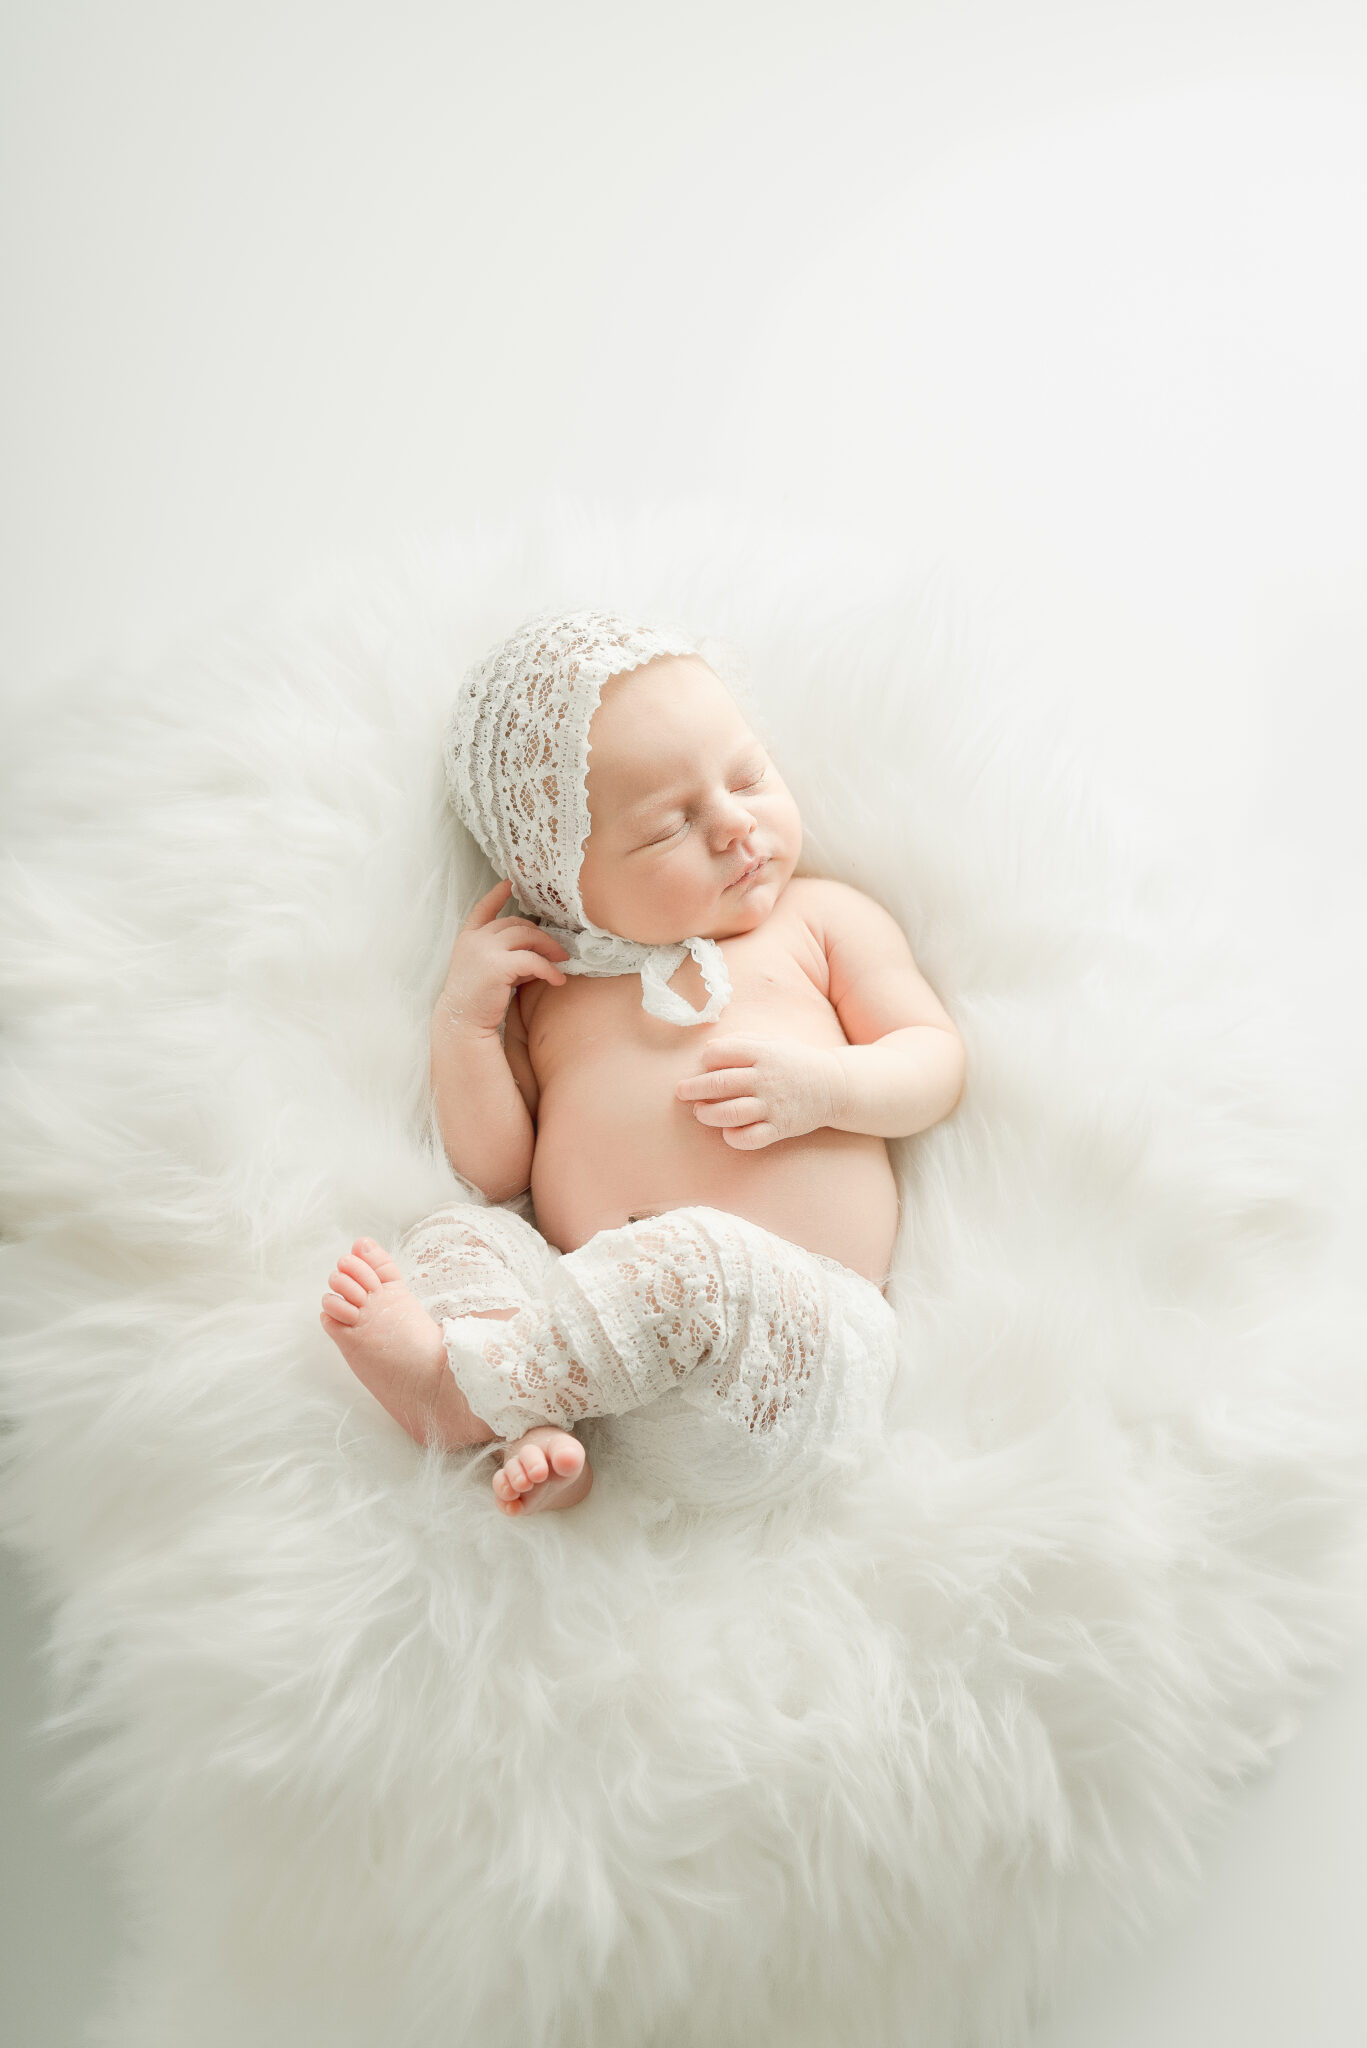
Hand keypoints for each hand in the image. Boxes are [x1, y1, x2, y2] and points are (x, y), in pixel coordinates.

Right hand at [435, 876, 569, 1036]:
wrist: (461, 1023)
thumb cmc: (477, 1000)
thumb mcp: (488, 969)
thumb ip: (507, 954)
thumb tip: (537, 951)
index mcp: (468, 938)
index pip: (482, 909)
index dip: (496, 895)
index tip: (510, 883)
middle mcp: (474, 939)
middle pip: (515, 923)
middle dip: (539, 935)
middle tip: (558, 950)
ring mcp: (484, 950)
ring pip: (526, 936)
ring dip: (548, 947)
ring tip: (561, 961)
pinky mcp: (497, 966)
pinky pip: (532, 960)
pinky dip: (549, 969)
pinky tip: (557, 979)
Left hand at [674, 1034, 844, 1149]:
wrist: (835, 1086)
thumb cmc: (797, 1062)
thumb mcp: (773, 1041)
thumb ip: (742, 1041)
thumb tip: (708, 1047)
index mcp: (762, 1053)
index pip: (720, 1053)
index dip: (706, 1059)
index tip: (704, 1064)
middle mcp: (765, 1078)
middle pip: (718, 1084)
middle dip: (692, 1088)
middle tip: (681, 1091)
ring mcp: (772, 1105)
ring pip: (729, 1113)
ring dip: (707, 1114)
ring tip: (699, 1112)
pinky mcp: (779, 1128)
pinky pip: (749, 1138)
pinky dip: (733, 1137)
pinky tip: (727, 1132)